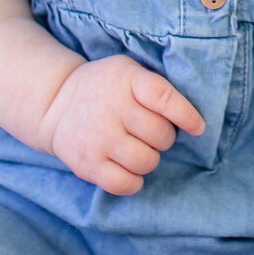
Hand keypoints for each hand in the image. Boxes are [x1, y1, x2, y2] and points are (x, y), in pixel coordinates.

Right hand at [37, 55, 205, 195]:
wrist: (56, 104)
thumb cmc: (105, 87)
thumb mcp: (128, 70)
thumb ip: (157, 85)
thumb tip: (194, 119)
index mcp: (126, 79)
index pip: (164, 98)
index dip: (186, 115)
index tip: (197, 127)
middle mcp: (111, 108)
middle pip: (161, 136)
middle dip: (163, 137)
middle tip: (149, 132)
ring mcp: (98, 138)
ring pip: (147, 162)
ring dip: (149, 158)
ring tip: (137, 147)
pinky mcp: (87, 165)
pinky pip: (126, 184)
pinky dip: (134, 181)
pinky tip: (128, 167)